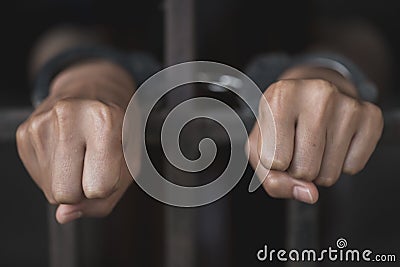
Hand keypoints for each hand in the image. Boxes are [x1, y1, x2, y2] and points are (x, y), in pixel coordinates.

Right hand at [16, 60, 139, 222]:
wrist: (96, 91)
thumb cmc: (119, 130)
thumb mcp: (131, 163)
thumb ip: (104, 200)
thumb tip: (64, 215)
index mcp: (104, 119)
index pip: (98, 188)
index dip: (107, 185)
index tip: (111, 165)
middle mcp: (68, 114)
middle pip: (66, 194)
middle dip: (83, 189)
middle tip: (94, 162)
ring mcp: (41, 121)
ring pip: (50, 190)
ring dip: (69, 181)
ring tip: (81, 153)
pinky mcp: (25, 131)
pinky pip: (38, 177)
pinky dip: (55, 172)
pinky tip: (67, 149)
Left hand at [246, 65, 382, 203]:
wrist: (308, 95)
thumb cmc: (279, 123)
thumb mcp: (260, 148)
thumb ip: (272, 179)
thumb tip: (309, 194)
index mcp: (281, 96)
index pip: (275, 162)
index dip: (274, 163)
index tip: (277, 143)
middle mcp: (317, 93)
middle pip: (304, 170)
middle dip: (298, 169)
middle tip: (297, 144)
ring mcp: (348, 103)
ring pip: (329, 174)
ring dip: (319, 169)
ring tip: (314, 142)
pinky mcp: (370, 116)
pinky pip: (352, 167)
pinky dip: (341, 164)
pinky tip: (333, 141)